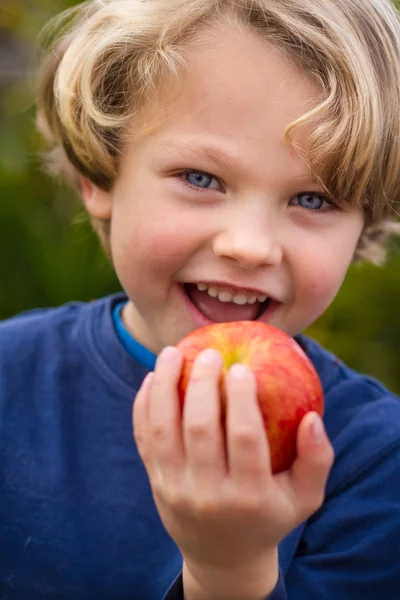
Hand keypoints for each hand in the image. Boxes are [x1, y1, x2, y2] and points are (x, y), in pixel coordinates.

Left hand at [133, 346, 333, 599]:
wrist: (222, 556)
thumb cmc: (269, 515)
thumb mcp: (304, 498)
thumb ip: (316, 459)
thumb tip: (312, 418)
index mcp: (249, 496)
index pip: (243, 438)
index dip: (241, 398)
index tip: (242, 367)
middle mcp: (207, 494)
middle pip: (199, 428)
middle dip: (201, 383)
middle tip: (209, 354)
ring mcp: (175, 488)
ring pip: (162, 429)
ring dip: (164, 385)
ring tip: (172, 352)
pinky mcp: (155, 481)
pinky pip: (143, 437)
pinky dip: (143, 405)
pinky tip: (152, 378)